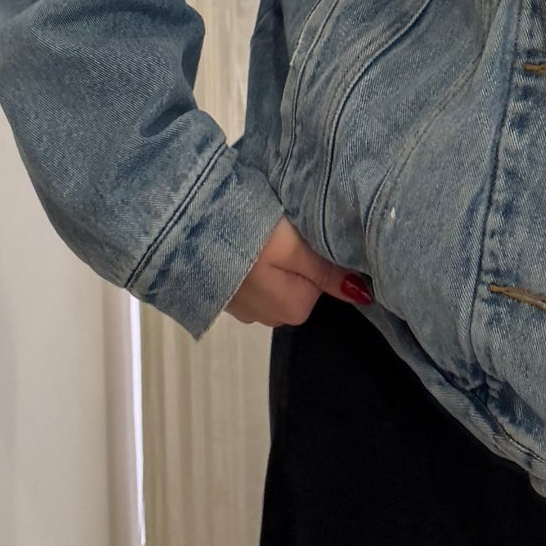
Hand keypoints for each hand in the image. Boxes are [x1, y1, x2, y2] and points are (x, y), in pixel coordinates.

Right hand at [223, 215, 372, 327]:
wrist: (180, 230)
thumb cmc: (243, 234)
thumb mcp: (294, 246)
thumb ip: (328, 271)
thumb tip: (365, 295)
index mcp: (294, 310)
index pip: (322, 277)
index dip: (315, 249)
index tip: (298, 228)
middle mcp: (271, 318)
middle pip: (300, 281)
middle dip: (293, 256)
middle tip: (276, 226)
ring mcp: (245, 310)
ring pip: (275, 278)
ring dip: (269, 256)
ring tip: (254, 229)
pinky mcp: (224, 295)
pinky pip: (250, 277)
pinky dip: (249, 259)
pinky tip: (237, 240)